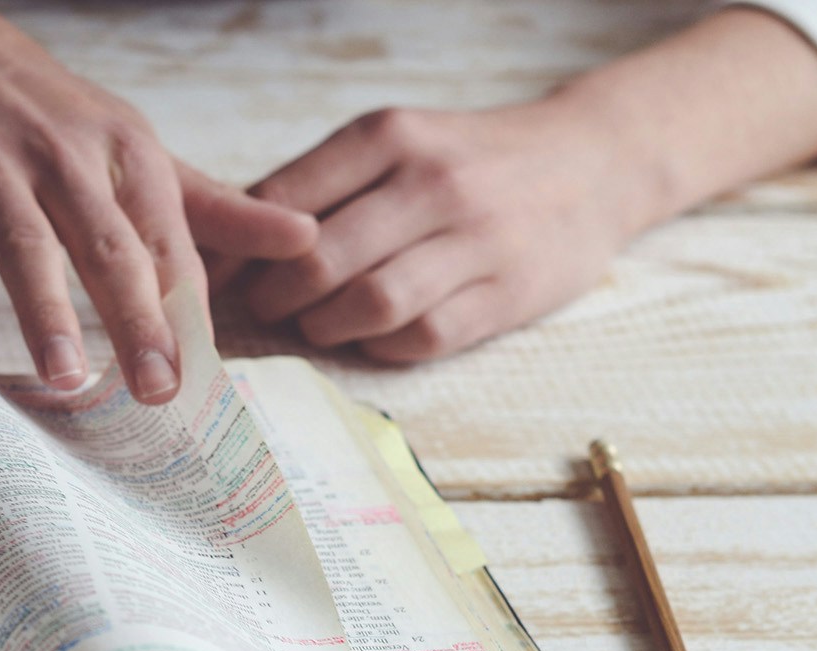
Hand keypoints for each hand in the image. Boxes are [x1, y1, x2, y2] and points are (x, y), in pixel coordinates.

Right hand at [0, 0, 317, 401]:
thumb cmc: (43, 112)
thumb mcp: (133, 146)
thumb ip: (211, 205)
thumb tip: (304, 237)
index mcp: (125, 151)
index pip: (166, 240)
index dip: (184, 311)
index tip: (199, 381)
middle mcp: (64, 154)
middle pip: (107, 246)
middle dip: (134, 319)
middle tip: (156, 390)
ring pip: (25, 243)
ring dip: (45, 311)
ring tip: (64, 377)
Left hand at [229, 97, 654, 363]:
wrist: (593, 162)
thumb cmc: (469, 160)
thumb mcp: (399, 143)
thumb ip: (321, 184)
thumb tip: (227, 242)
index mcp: (393, 136)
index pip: (285, 200)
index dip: (240, 250)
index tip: (223, 274)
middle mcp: (434, 182)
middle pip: (319, 260)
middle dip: (275, 297)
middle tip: (267, 307)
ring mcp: (477, 240)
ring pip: (369, 304)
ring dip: (324, 327)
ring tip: (316, 323)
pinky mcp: (506, 294)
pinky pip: (419, 339)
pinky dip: (380, 348)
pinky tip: (373, 336)